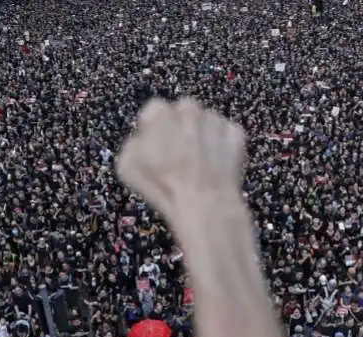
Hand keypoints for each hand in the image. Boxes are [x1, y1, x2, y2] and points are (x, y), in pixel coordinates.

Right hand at [116, 98, 245, 226]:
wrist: (203, 202)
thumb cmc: (161, 185)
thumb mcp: (126, 165)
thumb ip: (133, 143)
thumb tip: (142, 139)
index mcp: (159, 112)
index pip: (153, 111)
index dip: (153, 129)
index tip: (155, 146)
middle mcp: (189, 108)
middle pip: (182, 112)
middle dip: (180, 128)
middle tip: (179, 154)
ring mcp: (215, 119)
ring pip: (206, 122)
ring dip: (202, 135)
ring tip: (199, 163)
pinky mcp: (236, 133)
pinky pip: (226, 134)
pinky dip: (223, 145)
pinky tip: (216, 164)